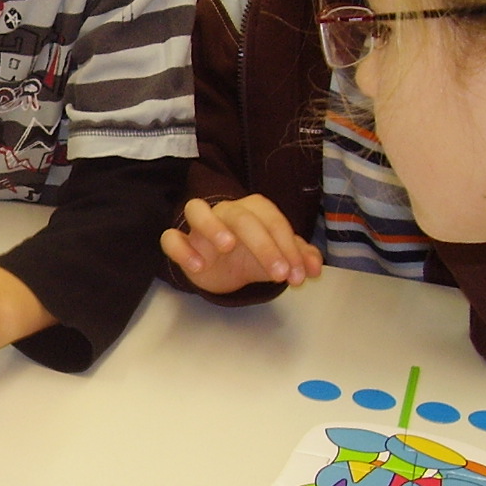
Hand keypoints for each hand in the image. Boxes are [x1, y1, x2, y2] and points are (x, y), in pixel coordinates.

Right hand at [160, 195, 321, 293]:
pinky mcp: (180, 241)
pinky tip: (198, 266)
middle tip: (280, 275)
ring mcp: (198, 225)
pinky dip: (182, 249)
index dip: (288, 247)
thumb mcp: (277, 258)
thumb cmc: (250, 256)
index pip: (272, 220)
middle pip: (242, 217)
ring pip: (197, 210)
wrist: (220, 270)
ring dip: (212, 225)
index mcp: (252, 210)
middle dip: (265, 246)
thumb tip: (314, 267)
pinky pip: (171, 238)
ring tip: (228, 247)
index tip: (298, 275)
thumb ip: (298, 258)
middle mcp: (225, 210)